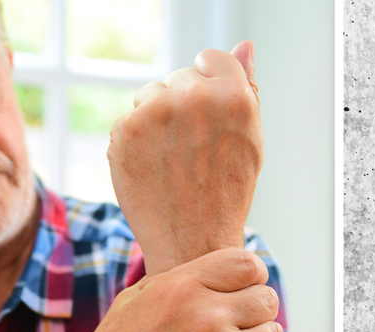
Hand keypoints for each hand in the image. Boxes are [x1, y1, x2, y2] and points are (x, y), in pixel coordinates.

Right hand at [56, 247, 283, 331]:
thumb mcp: (132, 303)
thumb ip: (175, 282)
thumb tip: (207, 271)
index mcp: (181, 287)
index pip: (247, 264)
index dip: (253, 277)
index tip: (246, 291)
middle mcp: (206, 316)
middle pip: (266, 299)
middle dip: (259, 310)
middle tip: (244, 325)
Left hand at [108, 41, 262, 275]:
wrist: (193, 243)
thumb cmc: (227, 191)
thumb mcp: (250, 139)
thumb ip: (247, 87)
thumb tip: (245, 46)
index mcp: (233, 95)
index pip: (210, 59)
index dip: (210, 88)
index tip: (210, 120)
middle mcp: (193, 97)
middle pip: (179, 77)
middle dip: (183, 105)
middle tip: (195, 151)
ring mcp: (155, 112)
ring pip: (149, 94)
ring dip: (157, 120)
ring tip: (174, 161)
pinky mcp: (124, 130)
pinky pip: (129, 119)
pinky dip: (136, 141)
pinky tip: (153, 169)